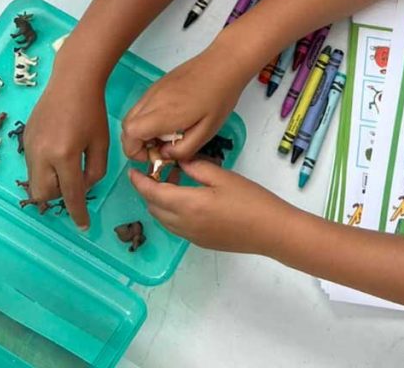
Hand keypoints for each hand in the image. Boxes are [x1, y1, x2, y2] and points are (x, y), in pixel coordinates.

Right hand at [22, 69, 108, 228]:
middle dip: (60, 195)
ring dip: (51, 182)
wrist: (72, 82)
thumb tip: (83, 187)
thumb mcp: (101, 142)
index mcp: (64, 155)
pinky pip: (32, 165)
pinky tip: (58, 150)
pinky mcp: (24, 139)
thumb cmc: (92, 110)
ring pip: (35, 182)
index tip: (83, 225)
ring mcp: (30, 147)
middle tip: (75, 178)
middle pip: (44, 194)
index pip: (71, 194)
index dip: (78, 212)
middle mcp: (42, 154)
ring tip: (68, 161)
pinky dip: (45, 168)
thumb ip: (95, 170)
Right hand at [120, 45, 245, 163]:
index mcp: (164, 113)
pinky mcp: (158, 84)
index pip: (129, 133)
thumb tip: (164, 154)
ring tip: (166, 135)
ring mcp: (153, 89)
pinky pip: (142, 105)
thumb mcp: (207, 132)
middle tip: (160, 148)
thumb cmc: (219, 97)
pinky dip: (147, 118)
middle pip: (126, 126)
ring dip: (142, 130)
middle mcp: (153, 99)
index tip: (155, 155)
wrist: (223, 64)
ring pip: (133, 115)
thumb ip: (183, 150)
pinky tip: (169, 120)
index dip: (135, 151)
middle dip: (136, 143)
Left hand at [129, 158, 293, 253]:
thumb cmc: (249, 200)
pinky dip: (171, 211)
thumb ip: (196, 166)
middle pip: (154, 207)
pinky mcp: (200, 242)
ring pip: (163, 219)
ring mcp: (191, 236)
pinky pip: (175, 226)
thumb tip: (177, 160)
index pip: (152, 193)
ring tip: (173, 181)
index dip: (139, 182)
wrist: (270, 231)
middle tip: (158, 170)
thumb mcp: (222, 176)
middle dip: (148, 190)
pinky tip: (187, 198)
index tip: (132, 170)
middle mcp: (183, 224)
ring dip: (160, 201)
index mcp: (187, 205)